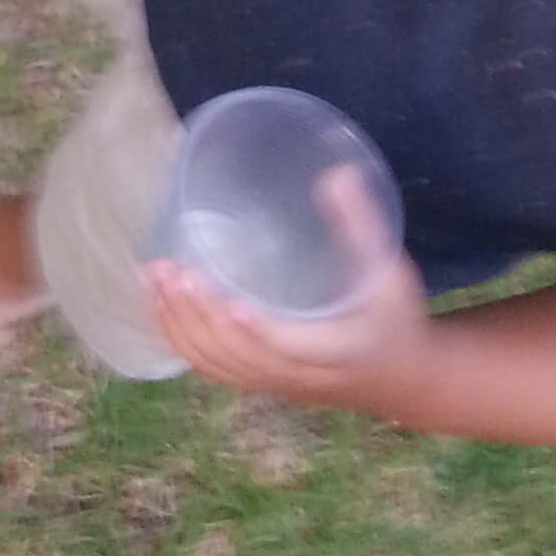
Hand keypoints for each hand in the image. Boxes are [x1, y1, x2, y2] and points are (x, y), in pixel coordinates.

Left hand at [144, 179, 430, 408]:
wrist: (402, 379)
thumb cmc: (394, 316)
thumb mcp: (391, 272)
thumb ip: (362, 225)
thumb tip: (336, 171)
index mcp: (339, 351)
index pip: (293, 347)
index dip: (261, 331)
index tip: (230, 300)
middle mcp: (302, 375)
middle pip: (244, 357)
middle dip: (203, 317)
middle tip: (171, 268)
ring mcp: (278, 384)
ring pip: (222, 366)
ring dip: (182, 326)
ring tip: (153, 277)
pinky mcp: (263, 382)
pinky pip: (216, 370)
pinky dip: (182, 342)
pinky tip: (158, 305)